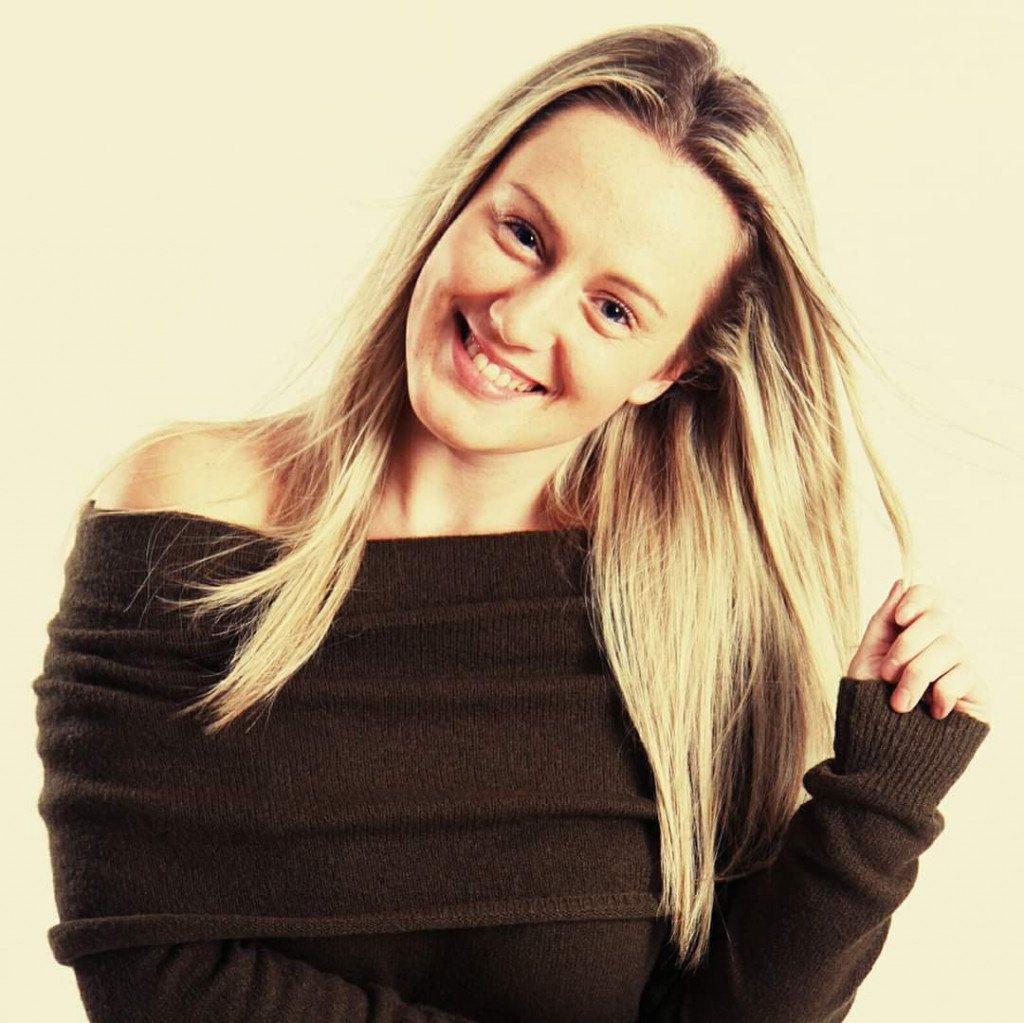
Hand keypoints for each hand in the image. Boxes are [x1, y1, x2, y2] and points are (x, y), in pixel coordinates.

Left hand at [846, 580, 991, 724]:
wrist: (882, 750)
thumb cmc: (871, 703)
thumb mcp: (868, 658)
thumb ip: (884, 621)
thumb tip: (900, 582)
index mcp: (915, 633)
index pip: (931, 597)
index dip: (918, 599)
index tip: (899, 618)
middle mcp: (942, 645)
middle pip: (938, 619)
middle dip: (906, 646)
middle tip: (886, 675)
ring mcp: (961, 667)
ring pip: (949, 647)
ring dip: (915, 677)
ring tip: (898, 703)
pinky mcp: (978, 692)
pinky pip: (963, 676)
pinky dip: (939, 694)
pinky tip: (930, 712)